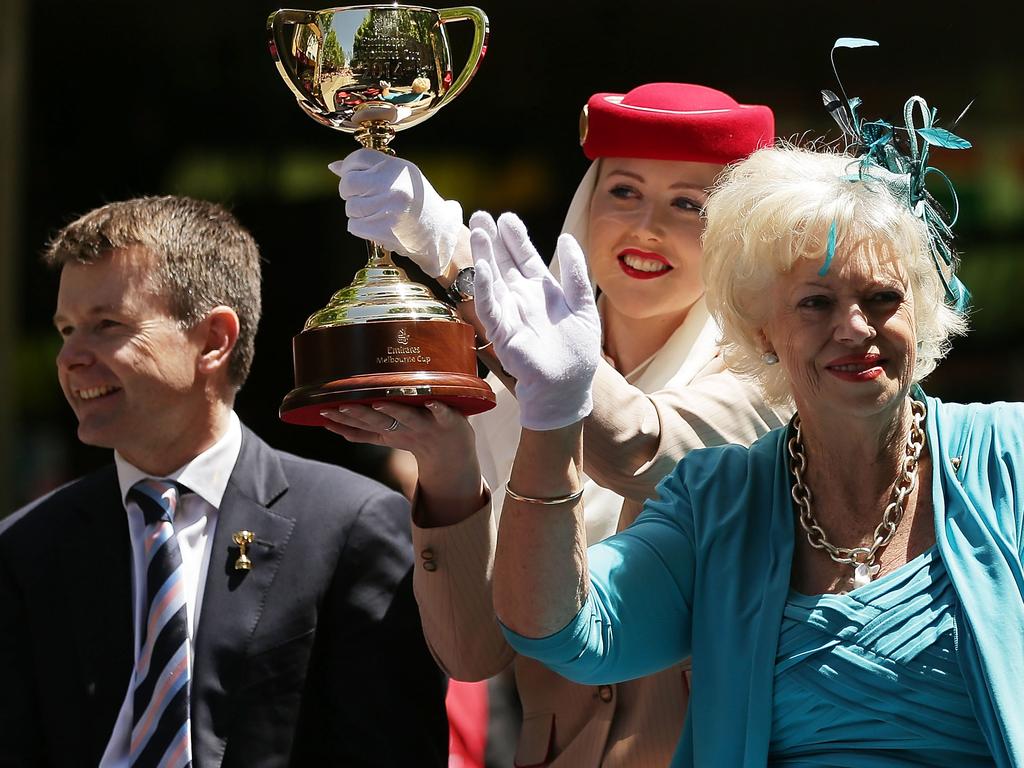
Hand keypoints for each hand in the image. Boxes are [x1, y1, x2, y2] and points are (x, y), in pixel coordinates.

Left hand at [329, 149, 463, 277]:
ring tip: (377, 215)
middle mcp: (392, 184)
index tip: (354, 177)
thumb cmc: (419, 204)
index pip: (358, 158)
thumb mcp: (402, 178)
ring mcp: (388, 207)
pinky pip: (354, 225)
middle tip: (365, 200)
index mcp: (397, 167)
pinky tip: (377, 227)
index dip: (349, 168)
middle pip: (348, 183)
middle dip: (350, 193)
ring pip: (350, 207)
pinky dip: (361, 228)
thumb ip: (370, 170)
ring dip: (358, 214)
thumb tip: (334, 166)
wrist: (440, 234)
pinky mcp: (383, 228)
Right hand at [470, 211, 600, 430]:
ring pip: (492, 281)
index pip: (525, 259)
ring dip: (484, 256)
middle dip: (492, 241)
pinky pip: (491, 309)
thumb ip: (576, 273)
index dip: (515, 238)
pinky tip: (483, 269)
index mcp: (541, 292)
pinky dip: (486, 290)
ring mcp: (510, 316)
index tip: (506, 218)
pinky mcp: (504, 334)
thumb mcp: (583, 306)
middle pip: (503, 264)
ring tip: (477, 231)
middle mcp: (522, 300)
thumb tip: (567, 237)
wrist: (568, 390)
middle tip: (480, 215)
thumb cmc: (577, 354)